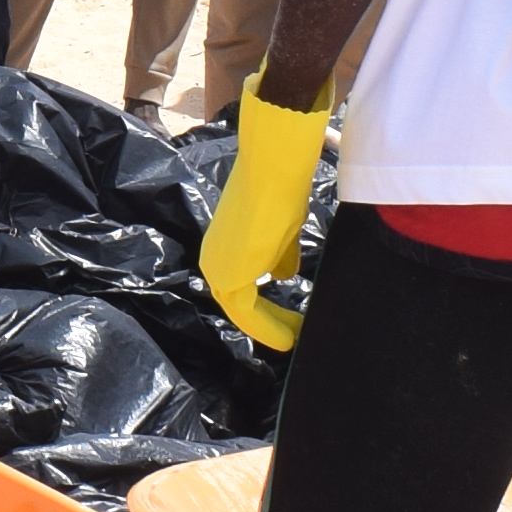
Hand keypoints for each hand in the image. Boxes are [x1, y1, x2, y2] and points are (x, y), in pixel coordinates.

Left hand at [200, 84, 329, 350]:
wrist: (274, 172)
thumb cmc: (281, 191)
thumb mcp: (282, 231)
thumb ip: (279, 255)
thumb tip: (284, 276)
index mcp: (224, 247)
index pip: (242, 288)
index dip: (266, 309)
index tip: (293, 322)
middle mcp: (214, 260)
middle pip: (242, 304)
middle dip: (270, 322)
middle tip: (298, 334)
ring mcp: (217, 269)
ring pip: (244, 311)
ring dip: (271, 327)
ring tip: (297, 339)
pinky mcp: (228, 277)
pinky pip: (247, 314)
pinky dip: (269, 328)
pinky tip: (290, 338)